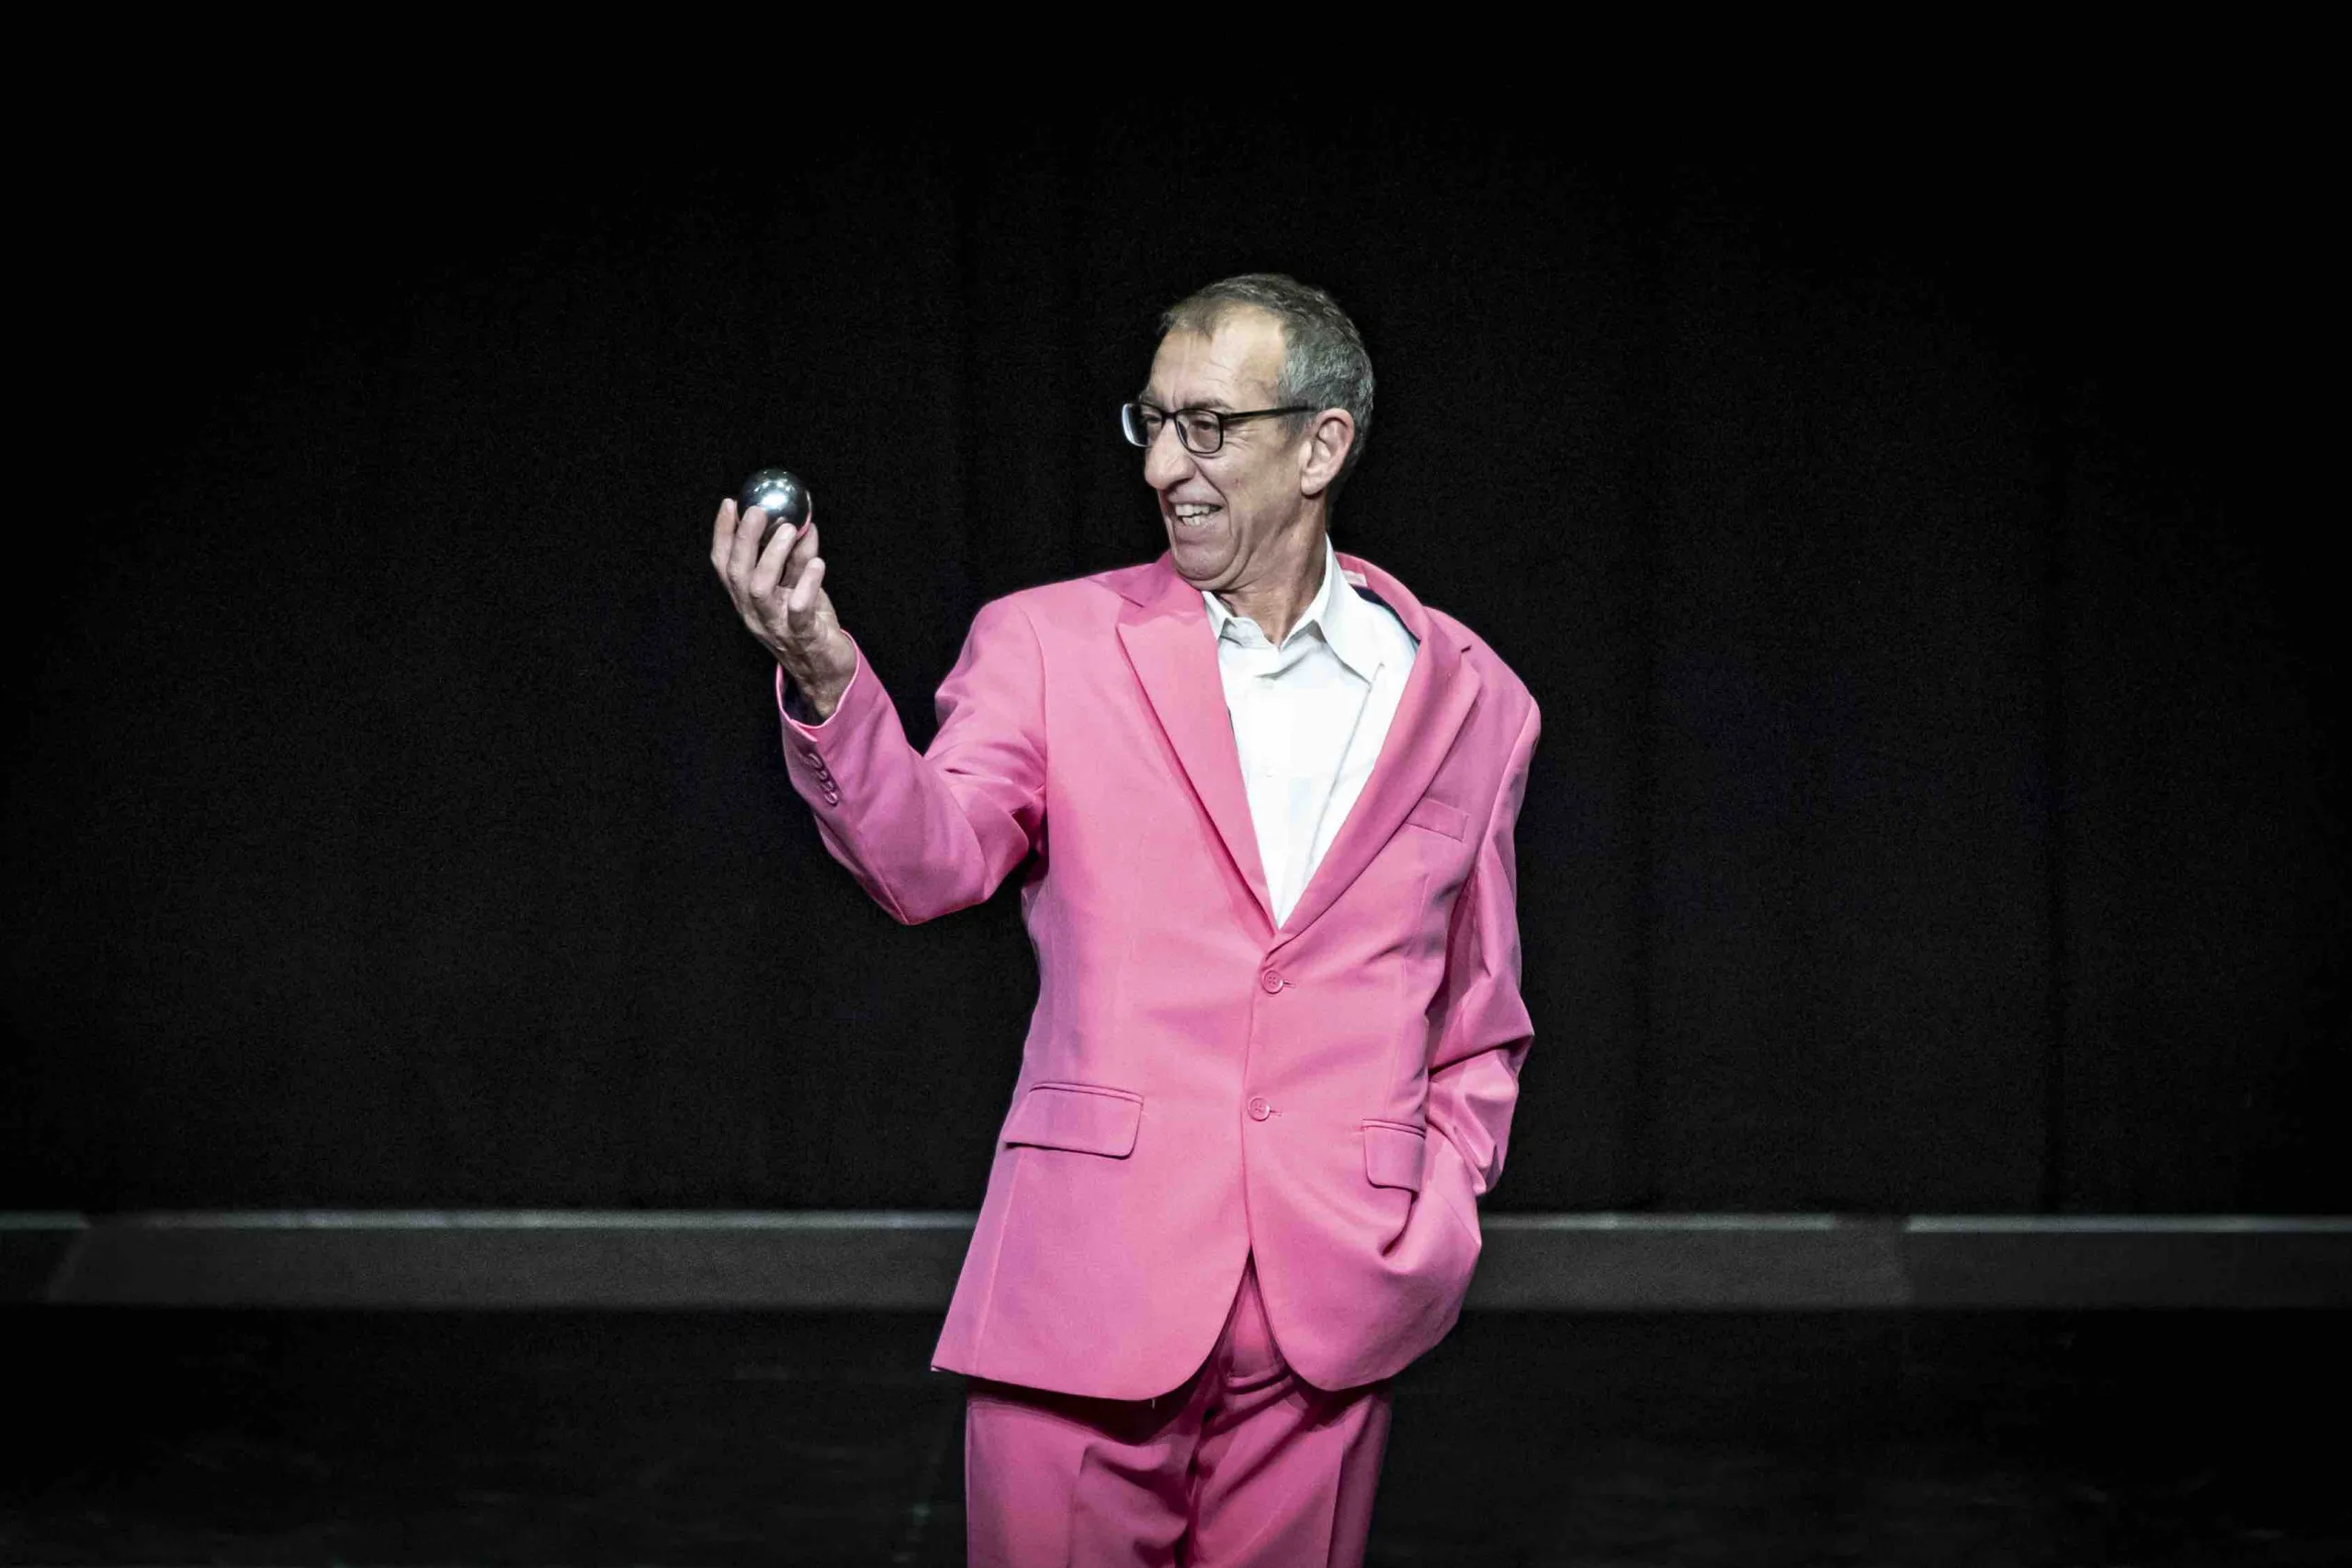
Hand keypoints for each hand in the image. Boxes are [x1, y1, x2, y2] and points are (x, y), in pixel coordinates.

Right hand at [710, 497, 856, 720]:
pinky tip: (818, 562)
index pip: (724, 565)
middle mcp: (753, 613)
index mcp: (747, 600)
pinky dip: (808, 583)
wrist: (826, 673)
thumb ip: (798, 560)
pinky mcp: (801, 636)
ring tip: (790, 529)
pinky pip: (799, 609)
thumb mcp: (801, 587)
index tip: (731, 503)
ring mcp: (775, 626)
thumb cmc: (810, 626)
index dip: (723, 534)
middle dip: (744, 539)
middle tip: (758, 510)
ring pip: (759, 589)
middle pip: (737, 574)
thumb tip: (804, 525)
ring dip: (773, 556)